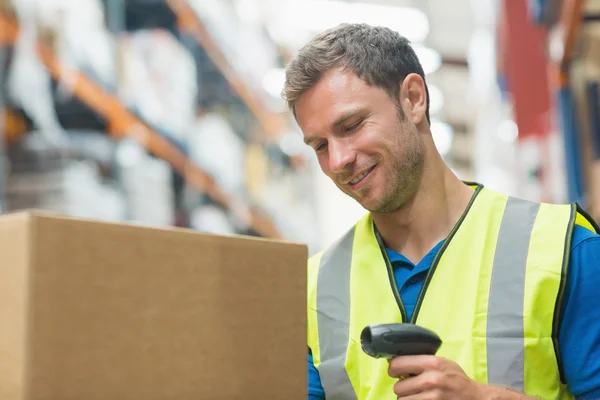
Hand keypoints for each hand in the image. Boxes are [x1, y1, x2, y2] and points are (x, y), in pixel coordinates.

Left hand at [387, 355, 532, 398]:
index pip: (397, 364)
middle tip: (411, 385)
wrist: (475, 398)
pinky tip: (422, 399)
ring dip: (407, 397)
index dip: (393, 368)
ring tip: (418, 394)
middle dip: (402, 386)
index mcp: (432, 363)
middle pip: (398, 386)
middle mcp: (431, 379)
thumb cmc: (456, 379)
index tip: (395, 371)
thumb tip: (395, 360)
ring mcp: (432, 397)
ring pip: (402, 399)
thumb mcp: (442, 363)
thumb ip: (422, 360)